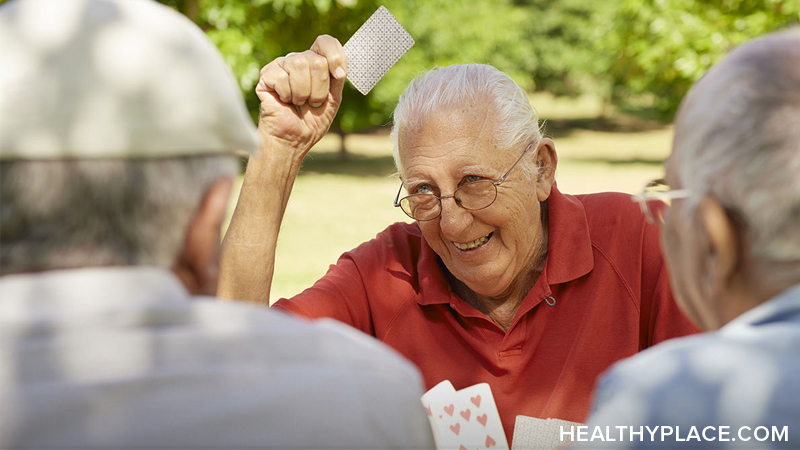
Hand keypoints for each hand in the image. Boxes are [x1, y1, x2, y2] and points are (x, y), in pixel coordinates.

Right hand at [255, 35, 346, 154]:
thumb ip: (337, 78)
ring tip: (298, 103)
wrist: (293, 140)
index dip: (335, 55)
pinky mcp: (266, 75)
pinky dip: (288, 95)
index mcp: (315, 62)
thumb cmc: (312, 121)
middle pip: (316, 59)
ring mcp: (281, 66)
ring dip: (304, 92)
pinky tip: (284, 101)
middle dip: (319, 87)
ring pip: (299, 65)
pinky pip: (282, 77)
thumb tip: (338, 67)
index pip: (325, 42)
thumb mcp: (333, 98)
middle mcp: (298, 60)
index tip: (340, 75)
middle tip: (312, 102)